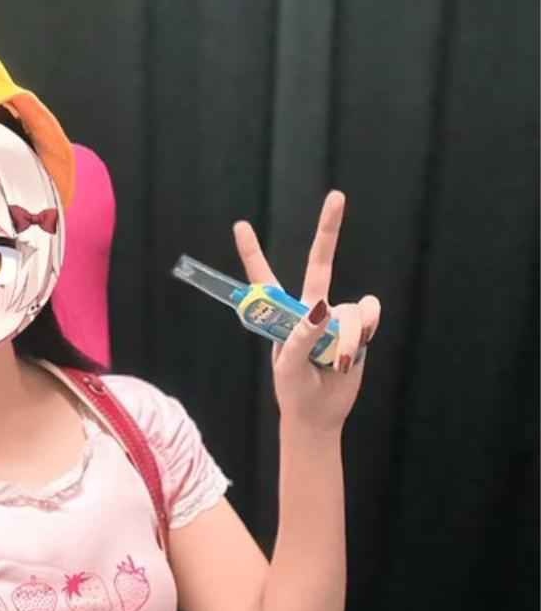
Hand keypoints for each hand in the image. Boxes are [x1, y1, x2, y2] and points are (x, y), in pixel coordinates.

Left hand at [233, 191, 380, 432]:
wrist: (320, 414)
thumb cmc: (295, 391)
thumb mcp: (289, 369)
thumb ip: (300, 338)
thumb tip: (322, 310)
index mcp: (283, 316)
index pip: (264, 279)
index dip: (253, 253)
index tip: (240, 225)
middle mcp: (311, 309)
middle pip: (321, 263)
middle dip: (329, 230)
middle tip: (337, 196)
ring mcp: (337, 316)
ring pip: (350, 308)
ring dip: (346, 337)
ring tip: (336, 361)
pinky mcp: (359, 326)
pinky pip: (368, 313)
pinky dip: (365, 331)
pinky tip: (354, 350)